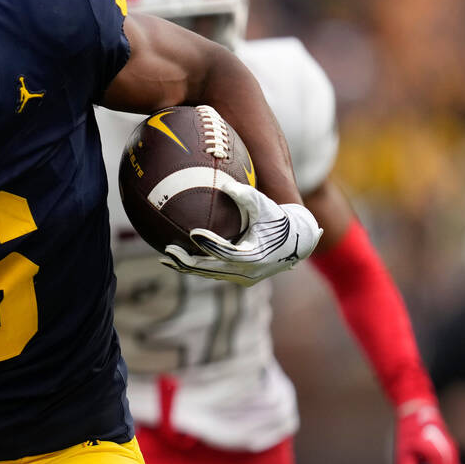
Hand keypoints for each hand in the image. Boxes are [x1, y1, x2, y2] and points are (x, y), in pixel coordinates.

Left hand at [160, 178, 323, 285]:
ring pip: (211, 274)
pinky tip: (180, 259)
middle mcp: (248, 272)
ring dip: (189, 267)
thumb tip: (225, 185)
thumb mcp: (264, 205)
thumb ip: (245, 195)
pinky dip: (198, 267)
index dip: (209, 244)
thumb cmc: (278, 218)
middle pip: (212, 269)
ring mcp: (244, 277)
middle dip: (188, 262)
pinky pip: (215, 273)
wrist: (296, 240)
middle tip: (168, 251)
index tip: (191, 232)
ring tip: (167, 258)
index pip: (227, 252)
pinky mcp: (240, 278)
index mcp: (255, 255)